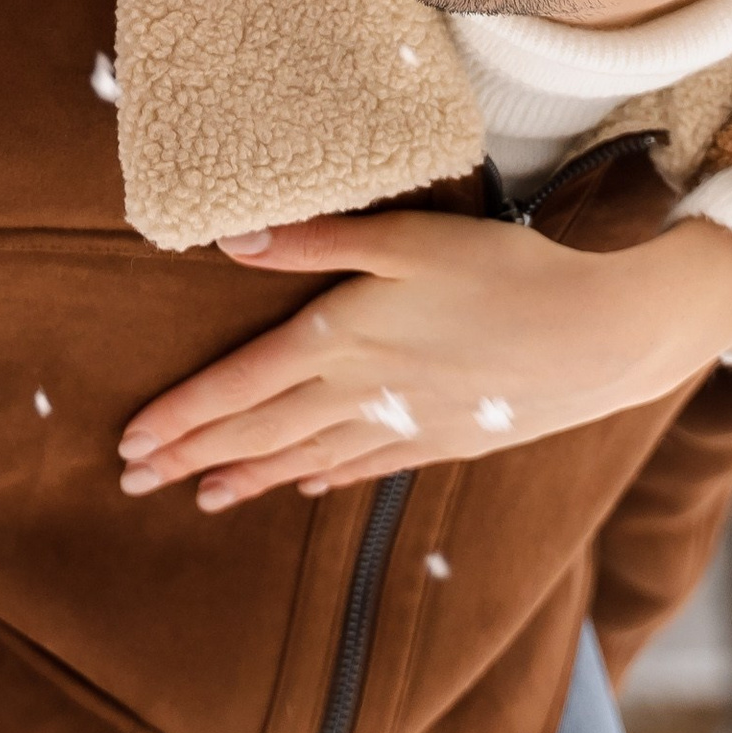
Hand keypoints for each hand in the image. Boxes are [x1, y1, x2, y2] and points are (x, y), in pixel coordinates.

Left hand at [116, 212, 731, 508]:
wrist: (603, 333)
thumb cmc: (505, 268)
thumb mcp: (406, 236)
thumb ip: (314, 241)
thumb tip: (229, 239)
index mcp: (342, 338)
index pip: (238, 386)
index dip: (180, 415)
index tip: (128, 441)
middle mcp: (363, 392)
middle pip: (258, 430)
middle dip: (191, 456)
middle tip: (132, 483)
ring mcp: (405, 423)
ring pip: (304, 455)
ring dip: (246, 476)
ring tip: (199, 496)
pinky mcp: (446, 437)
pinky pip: (365, 465)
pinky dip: (322, 476)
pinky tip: (301, 485)